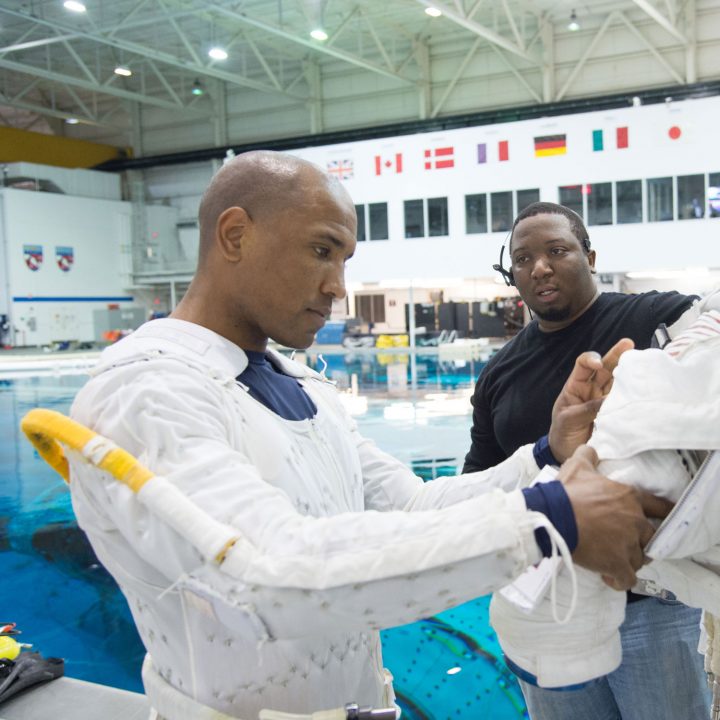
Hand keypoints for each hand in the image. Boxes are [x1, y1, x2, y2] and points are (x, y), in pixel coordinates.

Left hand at [548, 338, 633, 462]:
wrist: (566, 454)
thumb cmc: (562, 433)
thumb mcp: (568, 419)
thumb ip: (587, 409)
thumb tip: (609, 401)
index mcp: (576, 386)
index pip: (583, 364)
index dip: (591, 359)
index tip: (598, 363)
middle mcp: (593, 390)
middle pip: (606, 367)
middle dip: (617, 354)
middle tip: (629, 344)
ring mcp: (605, 400)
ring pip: (619, 382)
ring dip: (630, 373)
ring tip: (643, 365)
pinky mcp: (616, 413)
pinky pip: (626, 401)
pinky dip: (635, 395)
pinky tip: (644, 389)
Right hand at [560, 446, 672, 589]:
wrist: (553, 517)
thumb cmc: (566, 492)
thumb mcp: (576, 466)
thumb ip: (588, 455)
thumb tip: (590, 449)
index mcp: (629, 498)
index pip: (660, 507)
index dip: (661, 515)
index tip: (660, 521)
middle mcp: (635, 521)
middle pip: (649, 537)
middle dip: (638, 541)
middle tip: (622, 543)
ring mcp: (628, 544)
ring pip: (639, 559)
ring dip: (628, 560)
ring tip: (613, 560)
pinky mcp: (618, 564)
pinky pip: (628, 579)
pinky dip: (619, 580)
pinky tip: (609, 578)